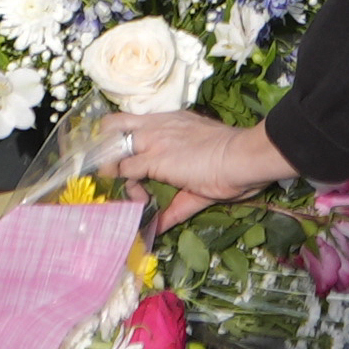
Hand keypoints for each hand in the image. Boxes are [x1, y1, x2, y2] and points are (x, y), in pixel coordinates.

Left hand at [93, 107, 286, 231]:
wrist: (242, 157)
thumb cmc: (232, 162)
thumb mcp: (200, 177)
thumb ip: (178, 202)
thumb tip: (163, 225)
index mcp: (169, 123)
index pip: (134, 124)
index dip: (125, 143)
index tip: (129, 165)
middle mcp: (156, 126)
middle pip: (113, 125)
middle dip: (106, 148)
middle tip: (115, 171)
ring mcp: (152, 140)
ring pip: (113, 148)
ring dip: (114, 172)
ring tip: (134, 192)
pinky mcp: (153, 158)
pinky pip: (125, 172)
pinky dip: (129, 190)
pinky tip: (143, 201)